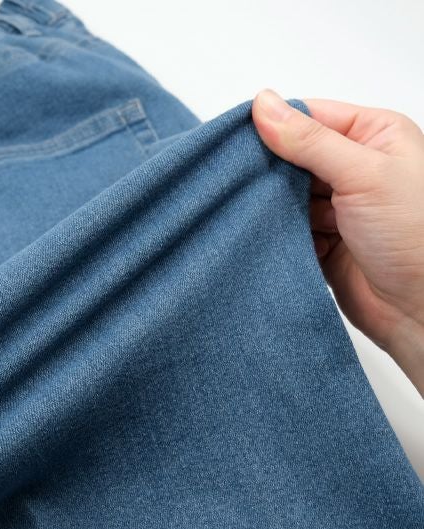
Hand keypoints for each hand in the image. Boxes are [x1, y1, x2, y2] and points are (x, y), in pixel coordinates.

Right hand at [252, 89, 423, 395]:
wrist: (420, 309)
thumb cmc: (417, 236)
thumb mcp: (363, 173)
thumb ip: (310, 140)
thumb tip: (264, 104)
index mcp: (373, 136)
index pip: (309, 117)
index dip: (273, 126)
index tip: (238, 140)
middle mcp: (354, 169)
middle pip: (292, 157)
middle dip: (268, 171)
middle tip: (238, 180)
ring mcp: (337, 207)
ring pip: (285, 196)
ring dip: (270, 206)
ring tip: (256, 213)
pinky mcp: (322, 243)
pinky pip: (287, 230)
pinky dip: (275, 234)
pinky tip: (266, 236)